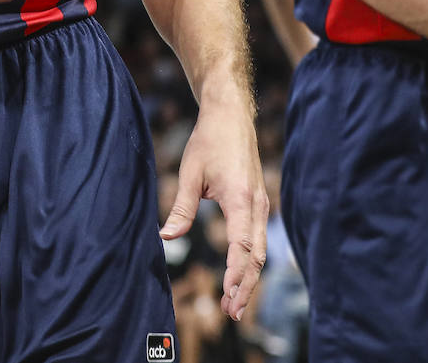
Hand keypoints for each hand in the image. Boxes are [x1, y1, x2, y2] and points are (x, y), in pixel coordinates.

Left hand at [158, 96, 268, 320]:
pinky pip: (258, 238)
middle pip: (256, 255)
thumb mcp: (190, 172)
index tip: (225, 295)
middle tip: (230, 313)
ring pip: (260, 250)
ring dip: (248, 278)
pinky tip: (239, 275)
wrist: (231, 115)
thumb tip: (166, 238)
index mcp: (240, 198)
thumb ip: (181, 207)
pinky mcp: (258, 202)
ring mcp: (260, 203)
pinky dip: (251, 261)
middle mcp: (256, 204)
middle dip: (245, 286)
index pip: (241, 245)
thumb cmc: (209, 141)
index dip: (234, 274)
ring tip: (233, 303)